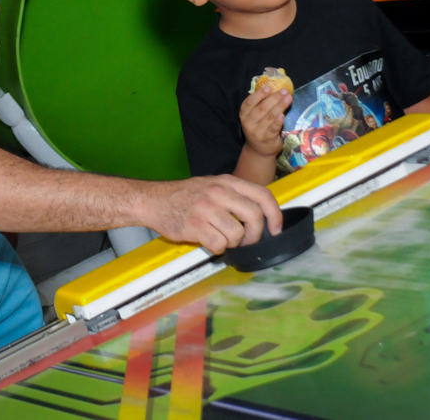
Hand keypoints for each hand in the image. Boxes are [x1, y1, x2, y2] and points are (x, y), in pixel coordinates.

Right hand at [135, 175, 282, 253]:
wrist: (153, 200)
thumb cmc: (184, 196)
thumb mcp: (213, 185)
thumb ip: (235, 195)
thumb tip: (260, 215)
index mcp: (227, 182)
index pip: (263, 195)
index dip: (275, 214)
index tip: (275, 229)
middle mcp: (219, 192)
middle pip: (255, 216)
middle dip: (255, 234)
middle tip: (247, 240)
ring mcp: (207, 209)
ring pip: (238, 234)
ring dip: (233, 243)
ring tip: (222, 238)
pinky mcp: (195, 225)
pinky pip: (219, 245)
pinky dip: (217, 249)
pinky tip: (209, 242)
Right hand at [240, 85, 291, 158]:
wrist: (259, 151)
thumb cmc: (258, 128)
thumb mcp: (253, 118)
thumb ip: (259, 105)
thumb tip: (274, 89)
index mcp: (244, 115)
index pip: (249, 103)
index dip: (258, 95)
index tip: (268, 87)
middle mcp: (249, 124)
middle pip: (261, 108)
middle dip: (274, 98)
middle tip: (284, 91)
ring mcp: (258, 132)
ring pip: (269, 117)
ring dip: (280, 106)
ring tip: (288, 98)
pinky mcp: (268, 139)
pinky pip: (273, 128)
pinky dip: (278, 121)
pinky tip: (283, 114)